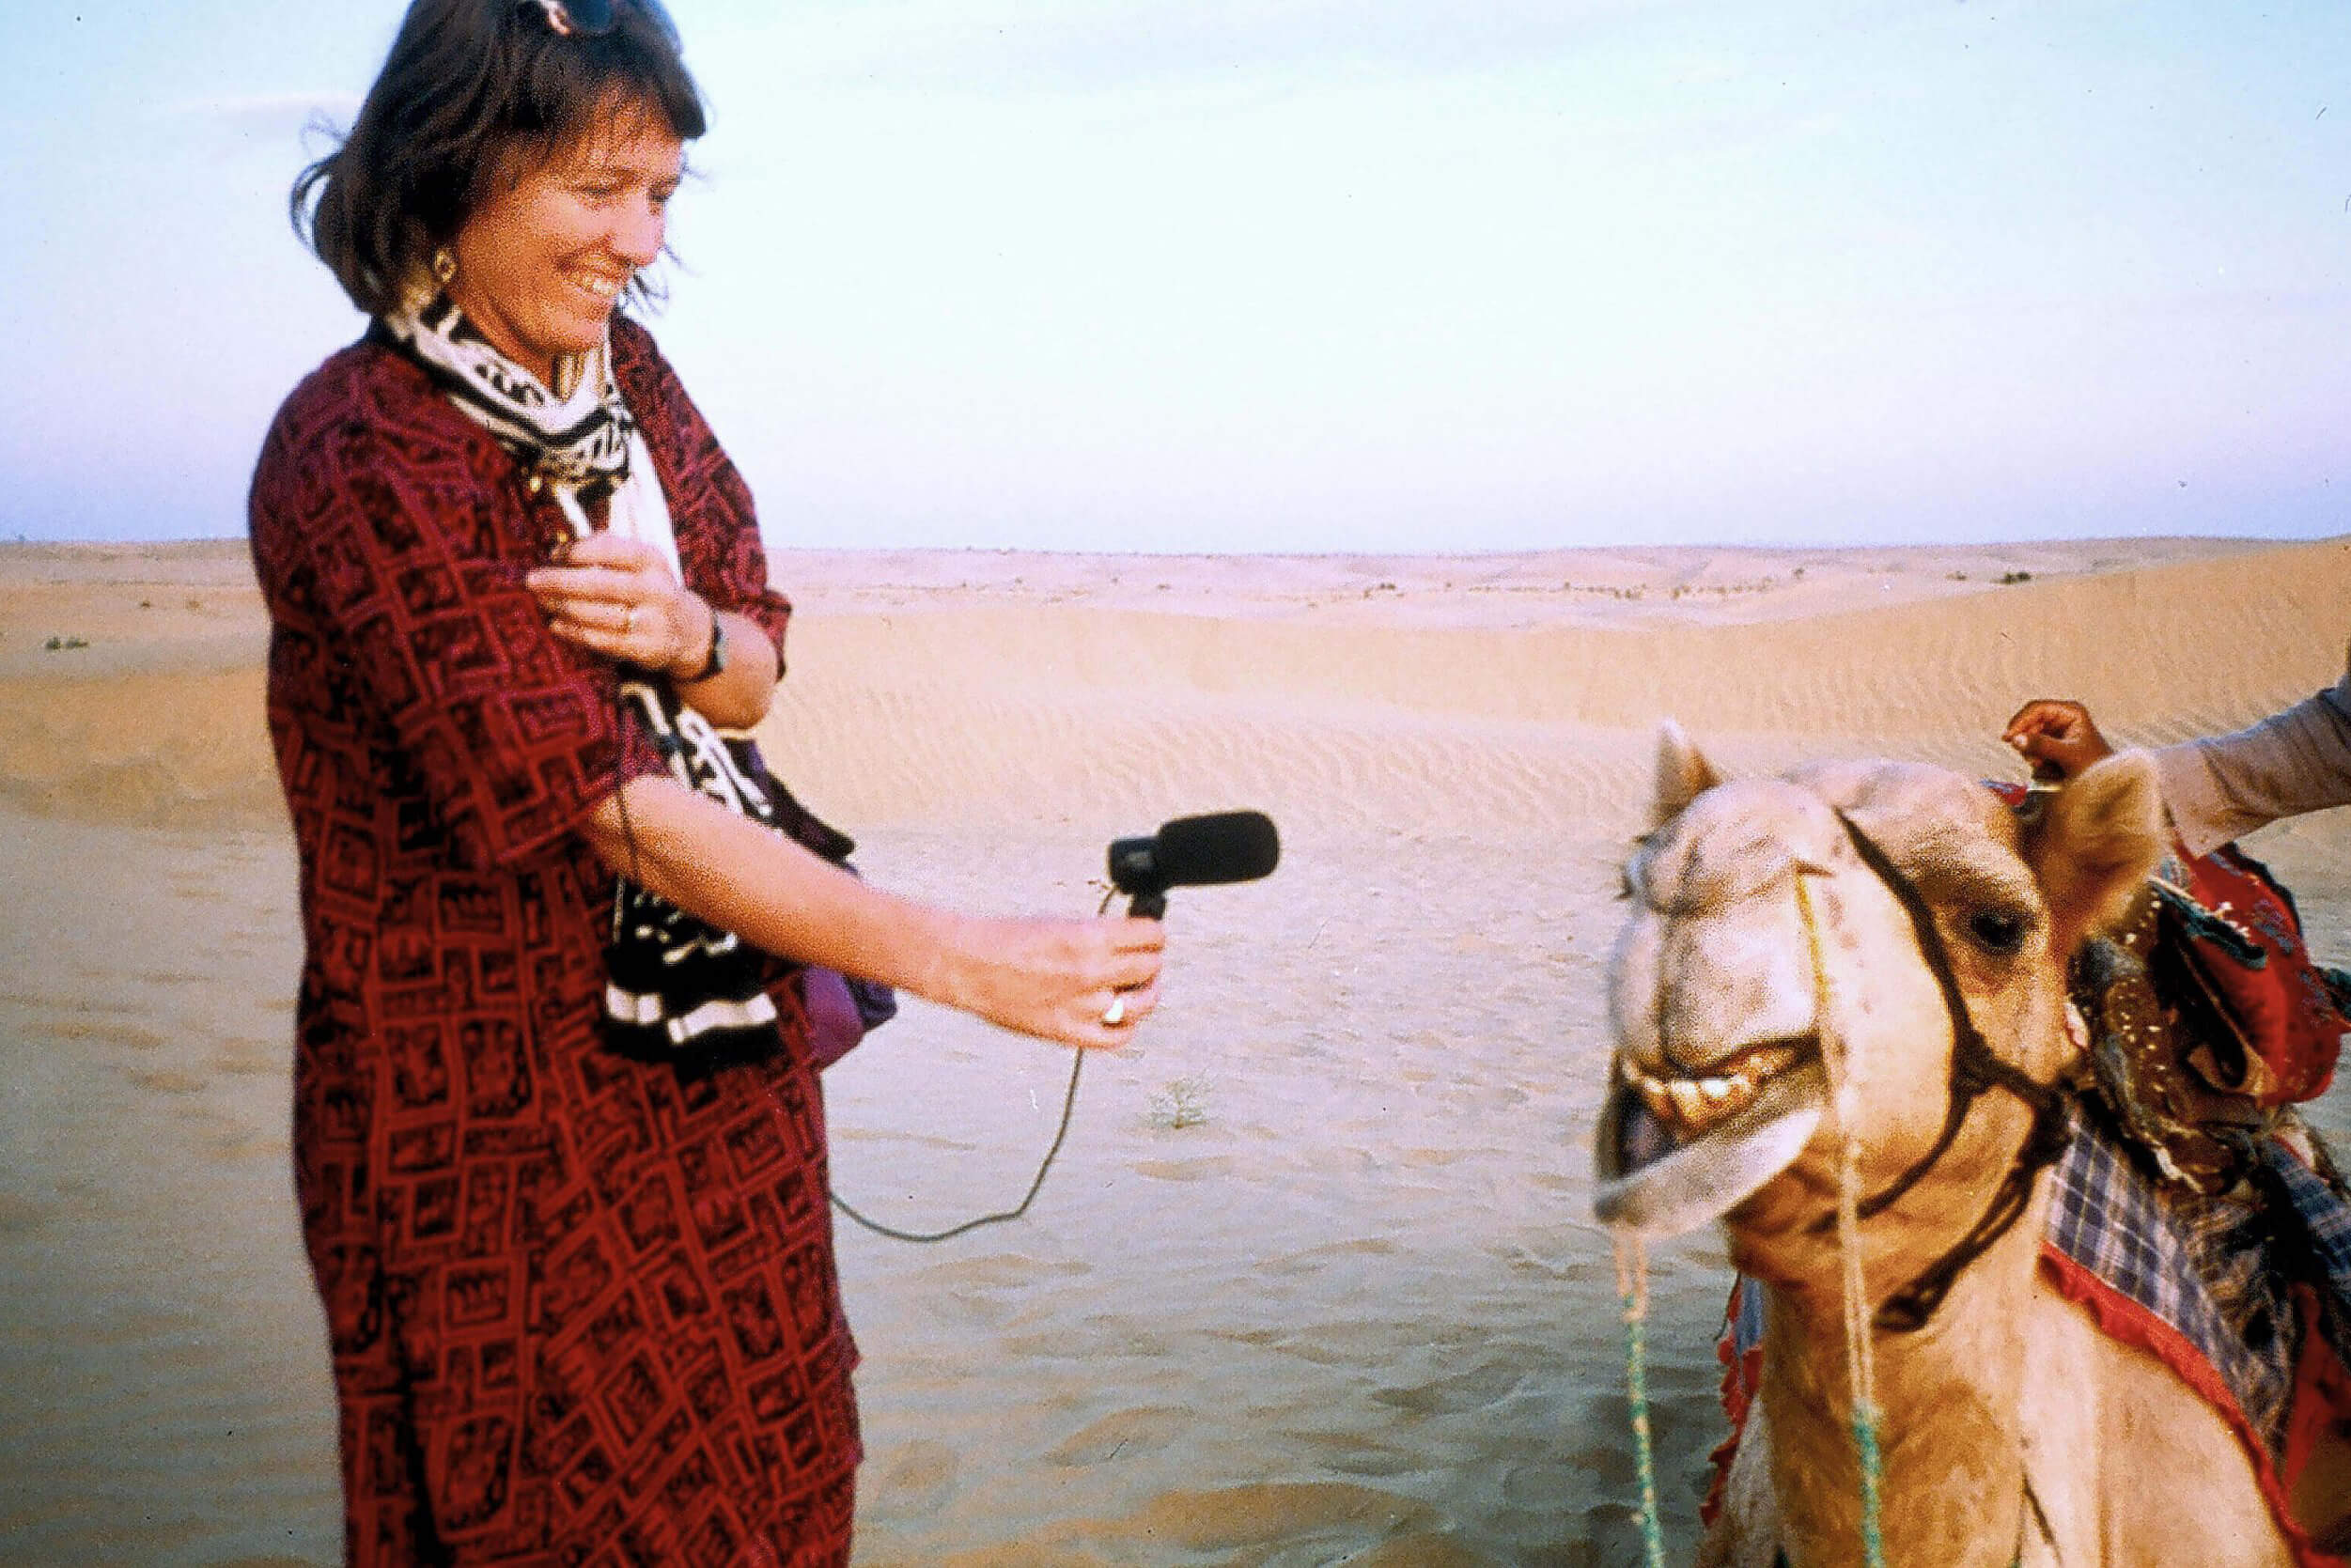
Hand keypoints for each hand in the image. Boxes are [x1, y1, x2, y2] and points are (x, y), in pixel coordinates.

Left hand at [526, 532, 715, 679]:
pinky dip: (573, 632)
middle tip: (531, 580)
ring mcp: (652, 621)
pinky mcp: (645, 649)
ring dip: (562, 607)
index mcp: (652, 561)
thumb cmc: (649, 587)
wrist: (688, 631)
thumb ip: (606, 548)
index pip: (609, 550)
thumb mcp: (641, 562)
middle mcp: (655, 589)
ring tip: (542, 601)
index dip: (576, 551)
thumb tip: (560, 549)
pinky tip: (556, 624)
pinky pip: (601, 640)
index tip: (553, 555)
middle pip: (599, 584)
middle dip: (560, 582)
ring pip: (596, 614)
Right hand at [934, 914, 1167, 1049]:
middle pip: (1150, 968)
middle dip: (1151, 960)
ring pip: (1141, 1004)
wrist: (969, 965)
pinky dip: (1126, 1027)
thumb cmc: (1006, 940)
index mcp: (1091, 937)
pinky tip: (1123, 1017)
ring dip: (1147, 993)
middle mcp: (1092, 972)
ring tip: (1142, 988)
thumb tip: (1126, 943)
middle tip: (1146, 959)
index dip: (1155, 934)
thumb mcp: (1060, 921)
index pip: (1151, 935)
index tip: (1153, 936)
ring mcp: (1083, 1006)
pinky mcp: (1068, 1032)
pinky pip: (1115, 1038)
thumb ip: (1097, 935)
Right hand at [2003, 699, 2113, 782]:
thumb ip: (2042, 745)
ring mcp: (2056, 732)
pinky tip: (2050, 769)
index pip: (2036, 708)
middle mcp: (2062, 718)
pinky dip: (2037, 760)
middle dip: (2028, 743)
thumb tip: (2015, 739)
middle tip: (2033, 760)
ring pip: (2029, 738)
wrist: (2106, 784)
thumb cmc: (2095, 767)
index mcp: (2070, 712)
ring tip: (2047, 767)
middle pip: (2029, 723)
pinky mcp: (2051, 745)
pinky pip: (2033, 749)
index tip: (2008, 738)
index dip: (2020, 722)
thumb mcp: (2068, 755)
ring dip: (2033, 754)